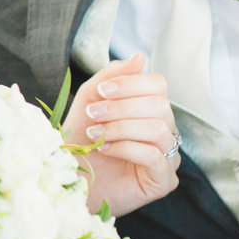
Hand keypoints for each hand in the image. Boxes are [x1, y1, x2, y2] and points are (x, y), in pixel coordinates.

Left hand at [63, 54, 180, 217]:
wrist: (69, 178)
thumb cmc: (81, 139)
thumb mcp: (91, 100)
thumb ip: (112, 76)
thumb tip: (140, 57)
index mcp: (151, 110)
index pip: (158, 85)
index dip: (130, 84)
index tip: (101, 92)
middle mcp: (166, 132)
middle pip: (160, 106)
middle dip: (122, 107)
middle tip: (94, 113)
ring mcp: (168, 158)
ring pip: (158, 129)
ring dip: (121, 127)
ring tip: (95, 134)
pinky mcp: (163, 181)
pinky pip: (155, 156)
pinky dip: (125, 148)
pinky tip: (104, 150)